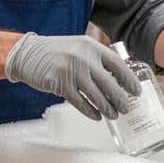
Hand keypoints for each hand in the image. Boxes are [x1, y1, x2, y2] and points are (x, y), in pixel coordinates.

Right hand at [5, 33, 140, 120]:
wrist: (28, 53)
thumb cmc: (56, 52)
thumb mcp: (79, 47)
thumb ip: (96, 58)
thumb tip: (118, 78)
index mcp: (91, 46)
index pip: (117, 64)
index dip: (128, 79)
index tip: (136, 91)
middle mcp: (83, 57)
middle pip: (109, 83)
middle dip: (120, 99)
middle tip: (126, 108)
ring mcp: (71, 71)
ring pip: (95, 95)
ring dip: (107, 108)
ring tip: (113, 115)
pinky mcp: (59, 84)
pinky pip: (80, 102)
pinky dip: (90, 111)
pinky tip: (96, 116)